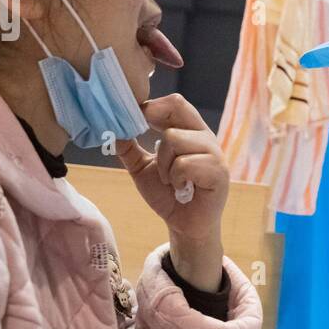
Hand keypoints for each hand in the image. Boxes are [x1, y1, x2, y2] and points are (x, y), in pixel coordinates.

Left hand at [116, 94, 227, 291]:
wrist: (184, 226)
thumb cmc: (168, 195)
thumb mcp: (142, 168)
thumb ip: (129, 148)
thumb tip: (110, 128)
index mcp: (189, 132)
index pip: (175, 102)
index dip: (152, 106)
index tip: (136, 120)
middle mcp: (204, 137)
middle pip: (177, 108)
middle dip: (154, 126)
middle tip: (152, 152)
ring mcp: (214, 154)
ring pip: (174, 139)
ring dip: (163, 164)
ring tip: (170, 180)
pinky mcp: (218, 173)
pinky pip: (185, 164)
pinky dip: (175, 178)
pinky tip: (181, 189)